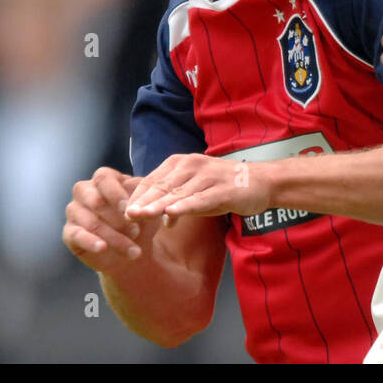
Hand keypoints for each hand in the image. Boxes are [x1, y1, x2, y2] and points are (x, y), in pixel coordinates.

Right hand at [63, 167, 159, 271]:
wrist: (132, 249)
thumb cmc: (141, 222)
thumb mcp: (147, 209)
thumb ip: (144, 201)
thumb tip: (138, 202)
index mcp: (104, 180)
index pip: (103, 178)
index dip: (115, 193)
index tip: (128, 209)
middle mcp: (85, 192)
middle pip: (95, 200)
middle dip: (117, 219)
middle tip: (136, 232)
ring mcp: (75, 211)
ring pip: (90, 222)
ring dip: (113, 237)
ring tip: (133, 250)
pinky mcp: (70, 232)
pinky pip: (76, 235)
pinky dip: (91, 242)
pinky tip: (103, 248)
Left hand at [124, 153, 273, 220]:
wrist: (260, 182)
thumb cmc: (224, 187)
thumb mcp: (197, 193)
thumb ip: (178, 202)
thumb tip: (163, 219)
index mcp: (181, 162)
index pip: (153, 179)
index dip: (137, 195)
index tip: (121, 211)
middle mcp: (192, 165)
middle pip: (161, 186)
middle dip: (142, 201)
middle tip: (124, 215)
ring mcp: (207, 176)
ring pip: (177, 193)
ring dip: (157, 205)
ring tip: (139, 215)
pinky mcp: (222, 190)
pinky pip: (200, 199)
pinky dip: (184, 206)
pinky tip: (171, 214)